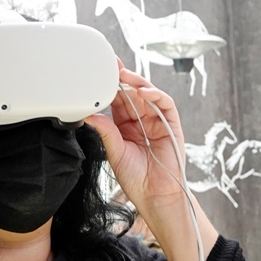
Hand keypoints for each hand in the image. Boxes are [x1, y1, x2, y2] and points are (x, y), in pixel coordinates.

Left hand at [85, 59, 187, 214]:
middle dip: (122, 77)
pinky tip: (143, 92)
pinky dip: (155, 95)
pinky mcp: (171, 125)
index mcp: (126, 126)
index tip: (98, 72)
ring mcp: (157, 121)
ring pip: (148, 94)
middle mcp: (142, 120)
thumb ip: (106, 132)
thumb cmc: (136, 179)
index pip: (117, 100)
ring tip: (124, 76)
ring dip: (137, 82)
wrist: (155, 196)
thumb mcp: (115, 152)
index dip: (109, 85)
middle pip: (132, 92)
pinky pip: (165, 104)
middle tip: (111, 64)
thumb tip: (89, 115)